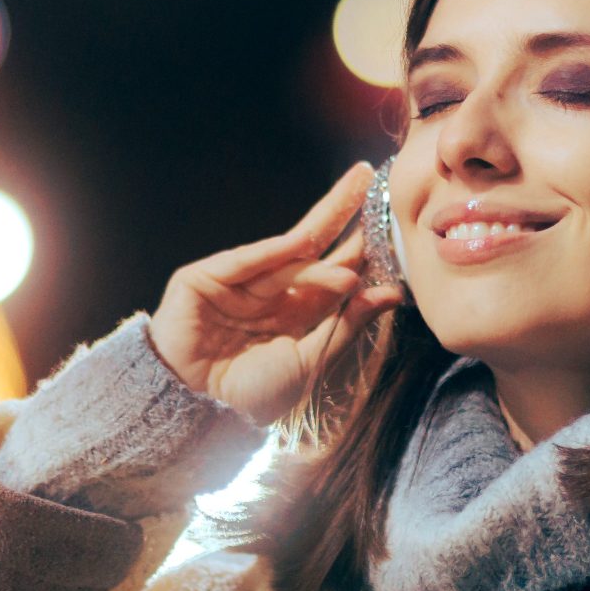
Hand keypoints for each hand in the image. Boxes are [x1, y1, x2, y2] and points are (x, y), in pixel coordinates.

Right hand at [149, 162, 405, 425]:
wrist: (197, 412)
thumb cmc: (252, 395)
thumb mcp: (310, 361)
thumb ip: (347, 325)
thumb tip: (391, 294)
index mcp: (295, 311)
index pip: (333, 272)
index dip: (360, 249)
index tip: (392, 226)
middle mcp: (269, 291)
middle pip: (311, 246)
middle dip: (338, 211)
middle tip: (368, 179)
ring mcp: (237, 281)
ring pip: (286, 255)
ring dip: (320, 238)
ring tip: (360, 231)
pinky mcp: (205, 278)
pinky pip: (246, 262)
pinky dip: (274, 252)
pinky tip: (304, 240)